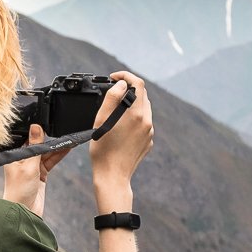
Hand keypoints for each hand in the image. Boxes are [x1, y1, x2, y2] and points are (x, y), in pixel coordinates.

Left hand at [2, 123, 73, 215]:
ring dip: (56, 148)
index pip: (26, 139)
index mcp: (13, 156)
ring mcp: (31, 167)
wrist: (24, 212)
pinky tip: (66, 149)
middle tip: (61, 131)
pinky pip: (50, 162)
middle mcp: (22, 160)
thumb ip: (35, 147)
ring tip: (68, 139)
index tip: (47, 124)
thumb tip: (36, 127)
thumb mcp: (28, 165)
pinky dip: (58, 156)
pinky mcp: (40, 174)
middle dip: (49, 140)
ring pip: (46, 154)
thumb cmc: (19, 191)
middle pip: (37, 146)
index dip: (36, 132)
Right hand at [90, 70, 153, 187]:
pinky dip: (134, 118)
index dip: (125, 76)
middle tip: (112, 92)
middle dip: (128, 89)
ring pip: (144, 109)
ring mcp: (149, 132)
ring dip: (132, 104)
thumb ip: (112, 97)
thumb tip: (122, 83)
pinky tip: (121, 127)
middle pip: (142, 95)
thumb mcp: (102, 120)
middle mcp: (147, 121)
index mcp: (137, 114)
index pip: (138, 83)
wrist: (112, 175)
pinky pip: (143, 123)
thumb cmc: (103, 150)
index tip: (113, 77)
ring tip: (115, 110)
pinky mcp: (148, 141)